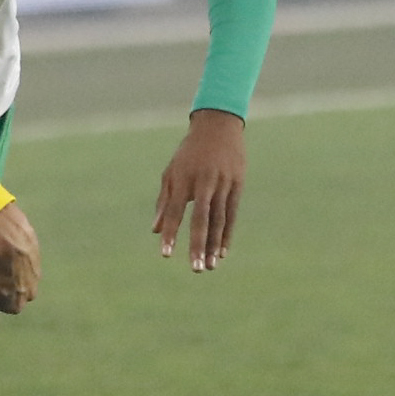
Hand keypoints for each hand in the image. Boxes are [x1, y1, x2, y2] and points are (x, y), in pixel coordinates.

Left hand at [154, 108, 244, 271]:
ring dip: (215, 245)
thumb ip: (164, 202)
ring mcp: (223, 184)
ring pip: (219, 220)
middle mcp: (204, 183)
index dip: (172, 233)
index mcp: (183, 179)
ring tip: (210, 266)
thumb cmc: (188, 153)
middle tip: (196, 269)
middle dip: (198, 245)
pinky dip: (227, 234)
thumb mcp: (171, 173)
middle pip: (201, 220)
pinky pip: (232, 215)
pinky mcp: (237, 185)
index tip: (166, 254)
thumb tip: (157, 231)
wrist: (217, 127)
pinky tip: (223, 252)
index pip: (176, 212)